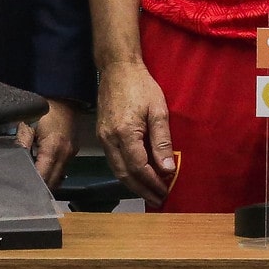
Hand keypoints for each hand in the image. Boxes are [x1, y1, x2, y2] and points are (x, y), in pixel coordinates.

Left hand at [16, 99, 77, 189]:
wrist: (65, 96)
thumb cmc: (44, 109)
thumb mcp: (27, 124)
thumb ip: (21, 144)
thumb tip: (13, 164)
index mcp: (53, 150)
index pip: (42, 178)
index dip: (31, 187)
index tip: (19, 194)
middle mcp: (65, 156)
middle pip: (52, 183)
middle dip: (38, 189)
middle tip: (23, 194)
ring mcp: (71, 154)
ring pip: (58, 179)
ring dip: (46, 183)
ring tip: (31, 185)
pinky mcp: (74, 151)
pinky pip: (62, 170)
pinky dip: (52, 175)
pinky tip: (42, 173)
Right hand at [95, 61, 175, 206]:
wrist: (118, 69)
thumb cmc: (141, 86)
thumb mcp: (158, 110)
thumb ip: (162, 141)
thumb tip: (167, 169)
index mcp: (125, 133)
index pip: (138, 167)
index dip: (152, 182)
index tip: (165, 191)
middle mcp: (109, 139)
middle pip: (124, 174)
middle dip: (142, 190)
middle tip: (158, 199)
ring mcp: (103, 137)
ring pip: (117, 170)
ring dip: (133, 184)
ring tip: (150, 191)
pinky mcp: (101, 134)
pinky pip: (113, 160)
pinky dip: (125, 172)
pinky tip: (137, 175)